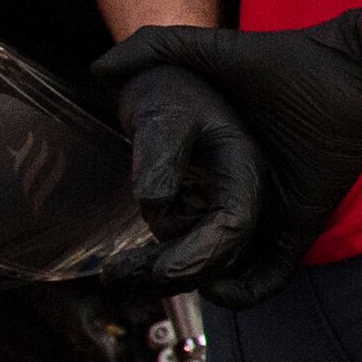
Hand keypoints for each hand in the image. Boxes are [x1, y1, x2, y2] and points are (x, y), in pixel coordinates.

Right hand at [97, 12, 361, 304]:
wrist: (351, 70)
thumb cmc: (284, 61)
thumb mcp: (210, 51)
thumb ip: (157, 45)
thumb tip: (99, 69)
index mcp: (215, 161)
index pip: (171, 216)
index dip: (146, 239)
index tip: (116, 257)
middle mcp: (240, 191)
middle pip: (196, 249)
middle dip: (160, 271)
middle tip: (126, 276)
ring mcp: (272, 211)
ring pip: (230, 265)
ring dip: (198, 280)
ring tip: (161, 282)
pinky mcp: (303, 224)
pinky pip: (273, 272)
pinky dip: (247, 288)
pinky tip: (218, 286)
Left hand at [111, 67, 260, 282]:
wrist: (168, 84)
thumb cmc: (167, 91)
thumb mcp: (162, 113)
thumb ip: (160, 154)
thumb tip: (153, 203)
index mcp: (246, 167)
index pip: (236, 224)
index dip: (203, 255)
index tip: (160, 270)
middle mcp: (247, 195)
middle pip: (225, 255)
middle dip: (176, 274)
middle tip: (116, 278)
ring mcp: (227, 208)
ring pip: (209, 263)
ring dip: (163, 276)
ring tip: (114, 274)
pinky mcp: (207, 216)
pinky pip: (193, 253)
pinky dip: (163, 265)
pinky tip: (128, 267)